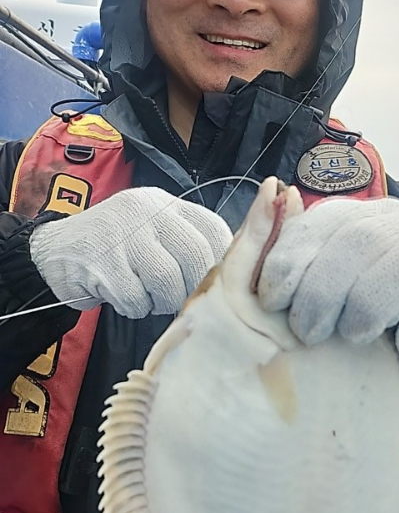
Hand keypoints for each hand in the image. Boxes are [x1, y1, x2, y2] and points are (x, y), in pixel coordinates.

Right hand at [29, 186, 232, 317]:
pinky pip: (135, 298)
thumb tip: (228, 276)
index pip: (214, 229)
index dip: (222, 262)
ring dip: (161, 302)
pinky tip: (123, 297)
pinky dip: (134, 308)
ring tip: (148, 297)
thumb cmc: (118, 247)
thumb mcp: (155, 230)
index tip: (214, 283)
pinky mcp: (101, 261)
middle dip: (192, 288)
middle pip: (195, 256)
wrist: (57, 249)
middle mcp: (148, 211)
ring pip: (167, 281)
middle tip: (179, 299)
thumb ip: (189, 243)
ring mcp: (123, 233)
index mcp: (168, 204)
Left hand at [258, 197, 398, 388]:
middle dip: (325, 289)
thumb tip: (270, 198)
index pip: (320, 224)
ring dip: (374, 304)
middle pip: (362, 239)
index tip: (274, 303)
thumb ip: (292, 262)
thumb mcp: (324, 297)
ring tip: (358, 337)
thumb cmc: (371, 323)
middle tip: (310, 334)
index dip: (290, 261)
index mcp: (359, 221)